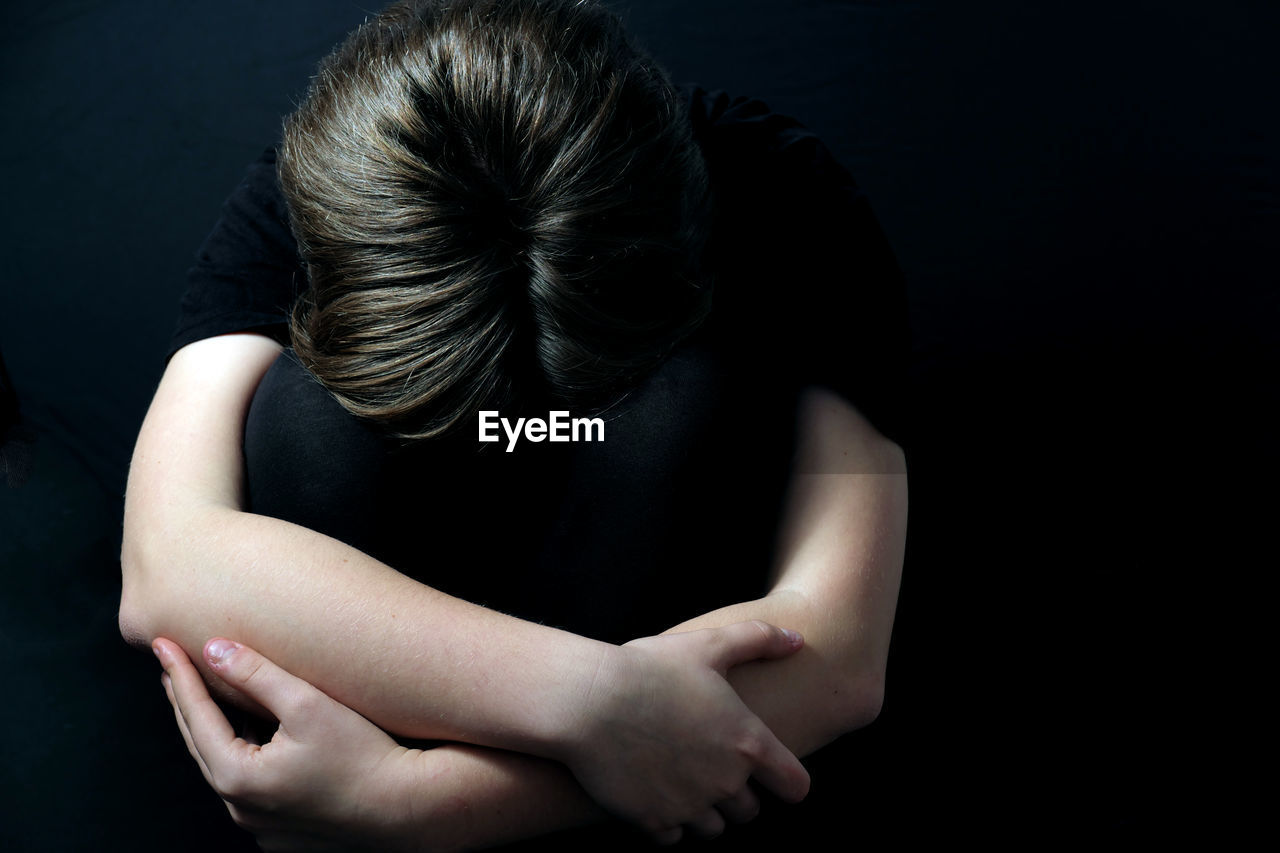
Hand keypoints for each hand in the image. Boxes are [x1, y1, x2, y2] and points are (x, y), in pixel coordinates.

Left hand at [153, 637, 422, 851]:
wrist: (409, 807)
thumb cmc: (364, 753)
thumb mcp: (307, 702)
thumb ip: (256, 673)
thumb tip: (213, 650)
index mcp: (237, 777)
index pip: (195, 714)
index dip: (180, 674)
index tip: (162, 643)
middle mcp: (240, 808)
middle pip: (201, 744)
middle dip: (187, 701)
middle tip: (174, 665)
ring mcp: (262, 826)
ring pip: (225, 768)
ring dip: (216, 731)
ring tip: (210, 695)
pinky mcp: (284, 832)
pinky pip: (251, 788)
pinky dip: (244, 756)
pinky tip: (254, 735)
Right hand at [563, 621, 811, 843]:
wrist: (588, 701)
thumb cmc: (649, 668)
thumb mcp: (708, 644)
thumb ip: (758, 640)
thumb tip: (798, 640)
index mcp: (747, 743)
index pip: (795, 786)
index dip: (787, 780)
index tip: (773, 773)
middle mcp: (725, 782)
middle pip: (750, 812)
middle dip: (736, 794)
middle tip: (710, 765)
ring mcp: (689, 806)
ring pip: (713, 828)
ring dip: (703, 810)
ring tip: (679, 777)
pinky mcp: (653, 821)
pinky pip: (673, 837)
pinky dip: (666, 820)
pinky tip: (652, 790)